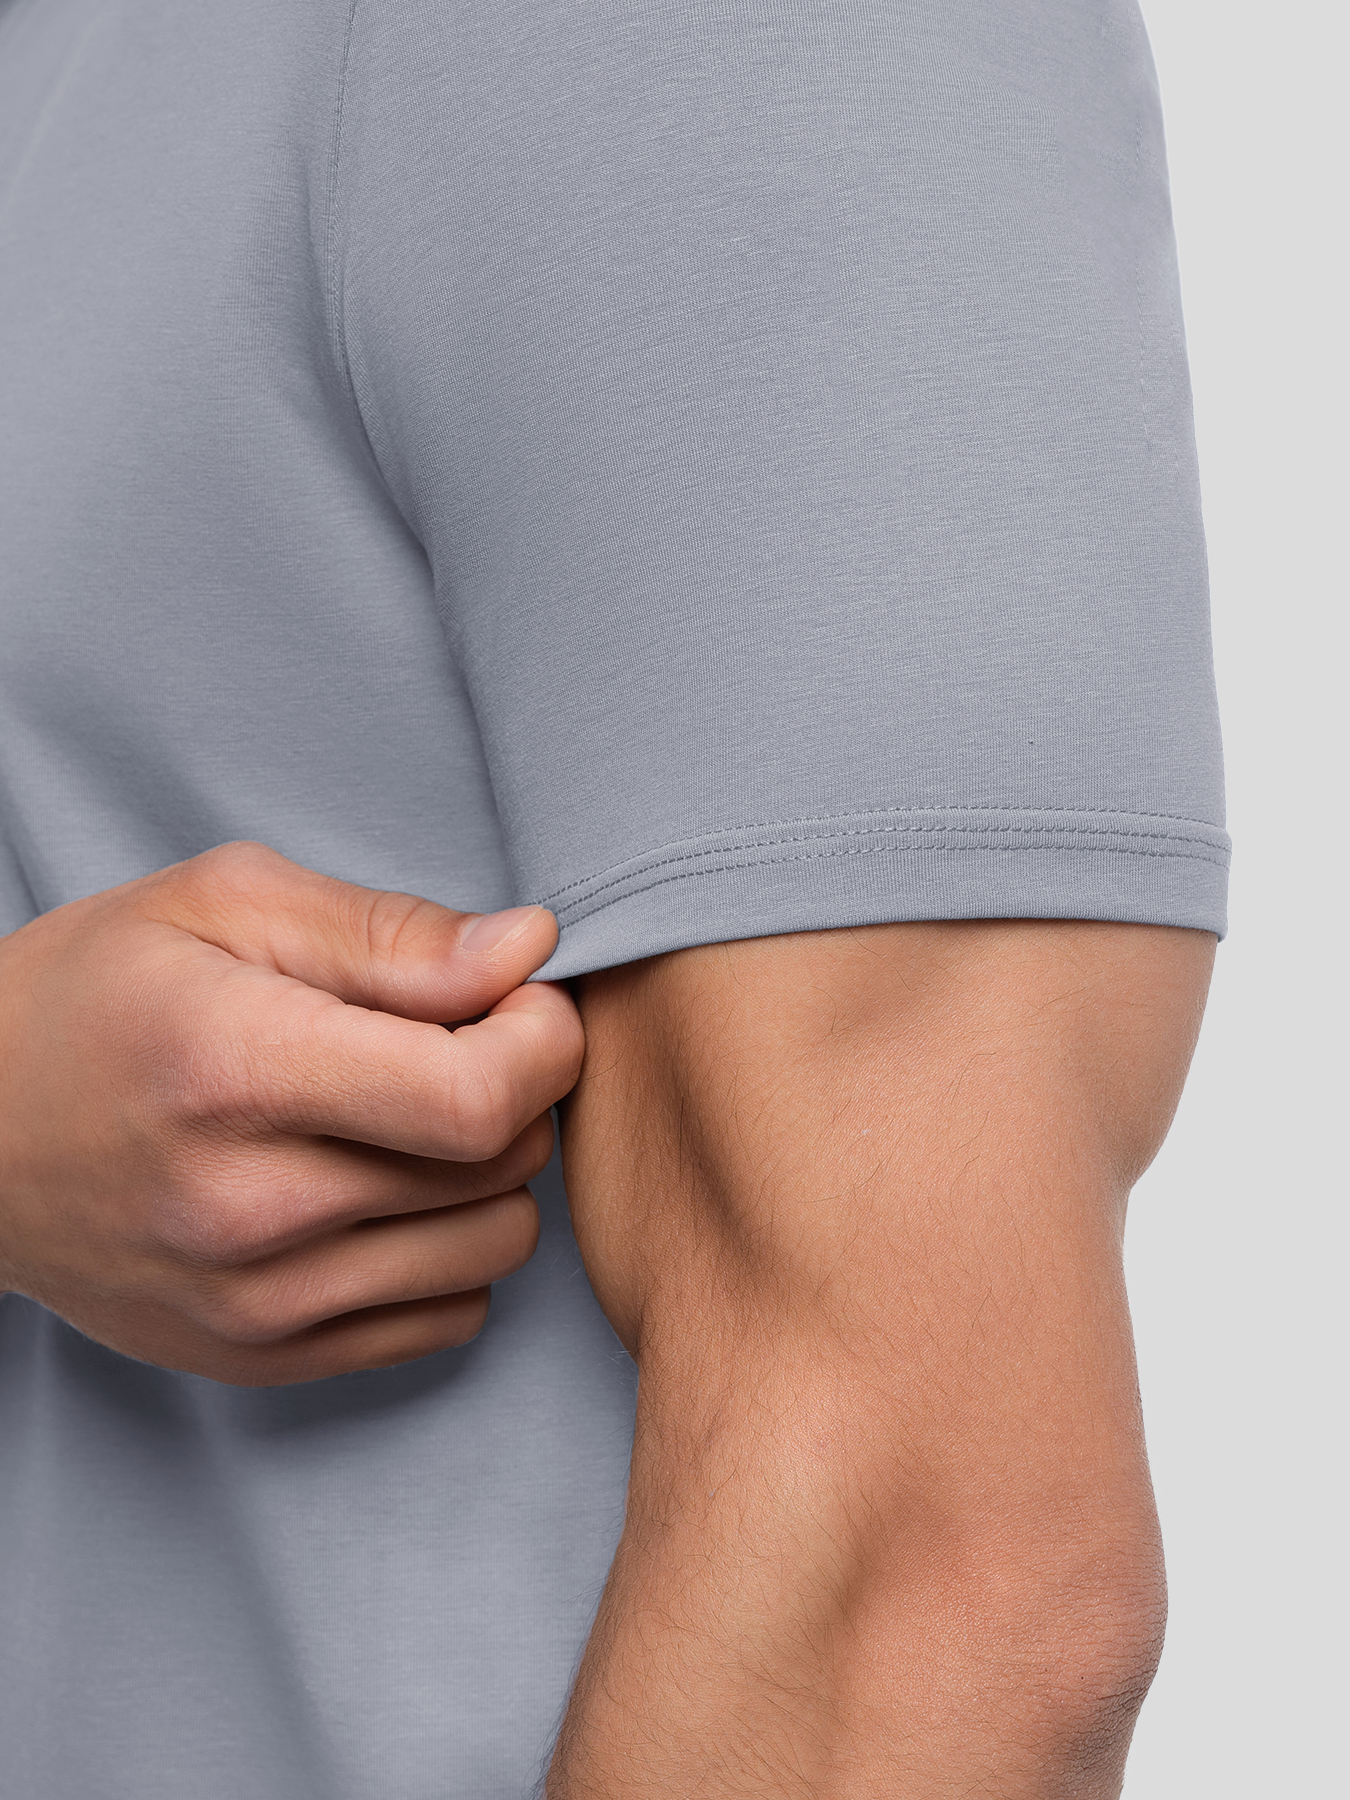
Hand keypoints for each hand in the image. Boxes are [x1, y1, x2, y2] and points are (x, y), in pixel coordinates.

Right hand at [0, 842, 581, 1384]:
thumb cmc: (95, 995)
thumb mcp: (226, 904)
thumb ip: (389, 933)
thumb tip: (529, 952)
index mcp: (238, 1069)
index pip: (477, 1098)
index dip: (542, 1041)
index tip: (520, 1004)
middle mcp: (246, 1206)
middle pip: (498, 1164)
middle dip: (517, 1088)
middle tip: (457, 1042)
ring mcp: (252, 1301)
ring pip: (494, 1246)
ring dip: (489, 1173)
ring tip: (414, 1117)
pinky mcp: (258, 1357)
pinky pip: (447, 1318)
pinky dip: (448, 1250)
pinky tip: (386, 1191)